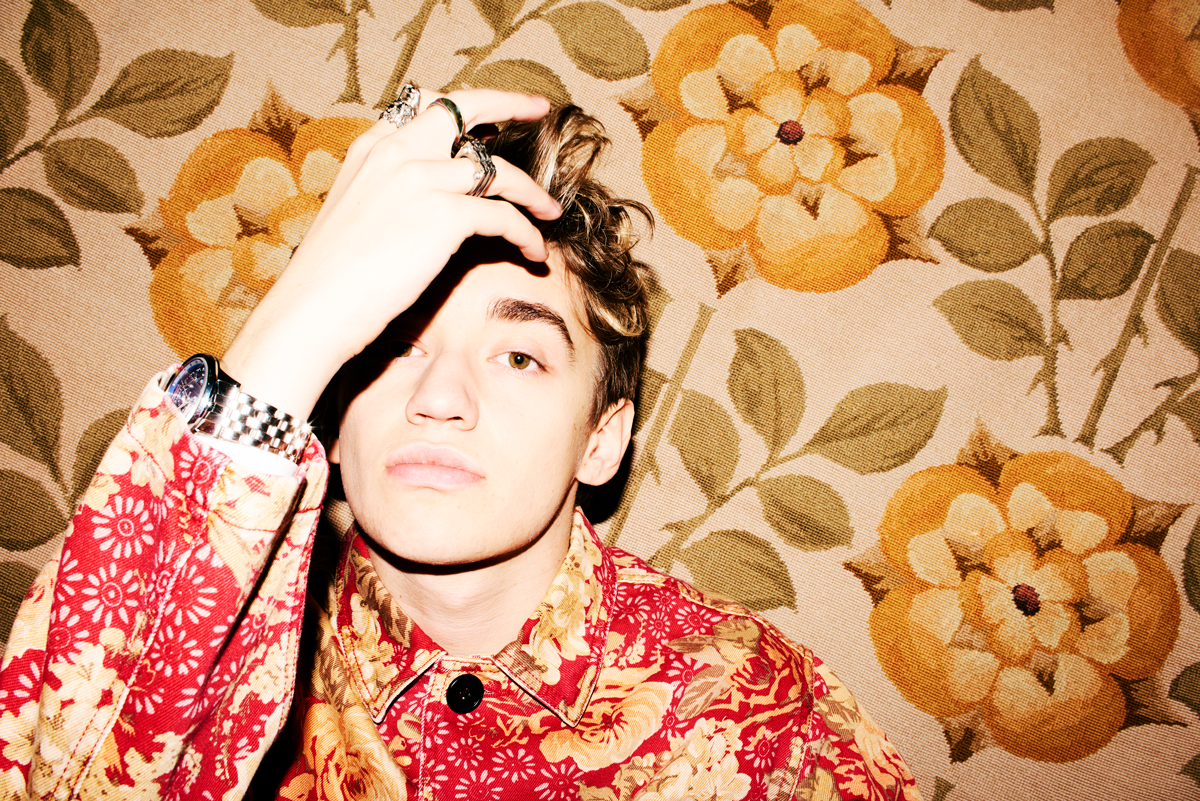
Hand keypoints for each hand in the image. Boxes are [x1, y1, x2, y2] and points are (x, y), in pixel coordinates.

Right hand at [222, 89, 561, 420]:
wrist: (313, 308)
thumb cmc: (331, 276)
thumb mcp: (353, 211)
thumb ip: (386, 190)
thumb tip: (422, 202)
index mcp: (372, 147)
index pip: (426, 106)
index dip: (464, 107)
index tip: (491, 115)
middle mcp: (397, 151)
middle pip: (466, 108)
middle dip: (509, 104)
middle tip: (540, 110)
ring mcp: (421, 179)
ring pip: (498, 170)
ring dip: (532, 191)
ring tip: (550, 210)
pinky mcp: (444, 216)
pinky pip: (504, 215)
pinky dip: (526, 233)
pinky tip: (533, 252)